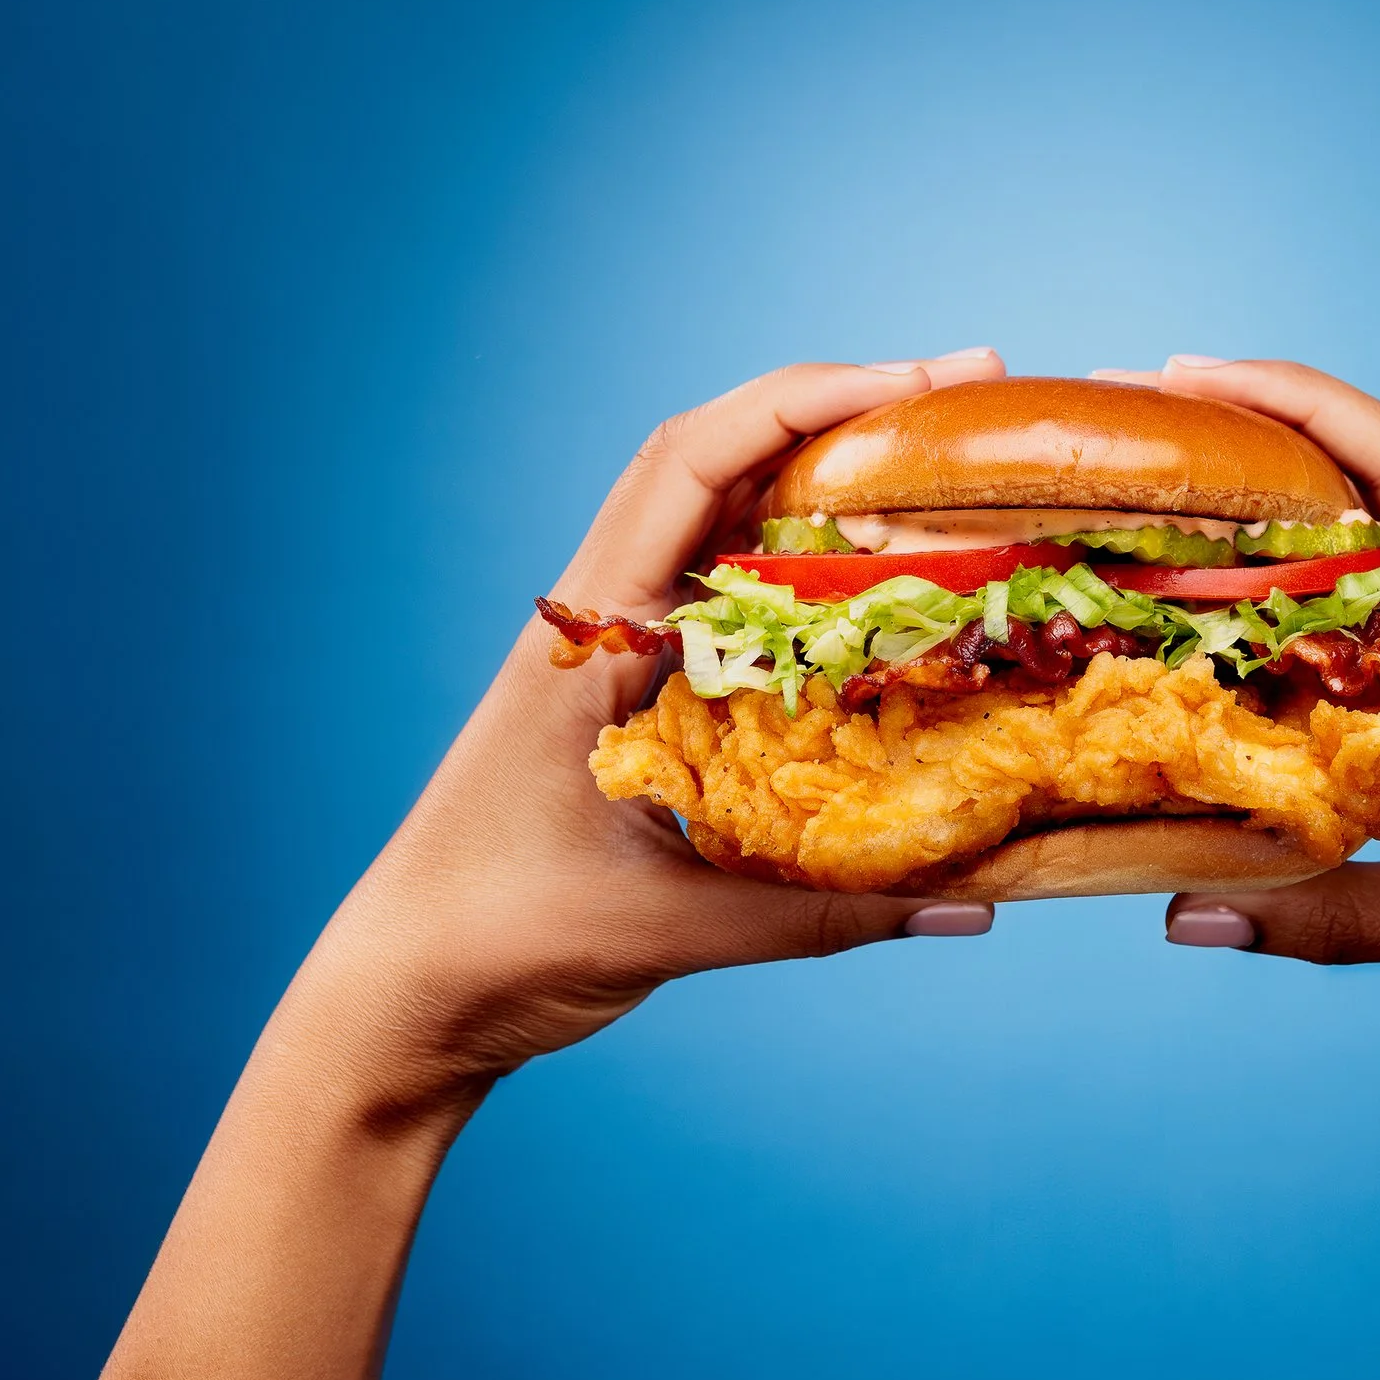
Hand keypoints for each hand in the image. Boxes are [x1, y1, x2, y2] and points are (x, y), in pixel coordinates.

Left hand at [287, 352, 1012, 1124]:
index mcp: (587, 634)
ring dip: (823, 472)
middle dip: (842, 410)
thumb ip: (826, 915)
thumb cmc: (501, 944)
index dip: (806, 403)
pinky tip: (879, 573)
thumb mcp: (671, 928)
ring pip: (720, 515)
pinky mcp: (631, 689)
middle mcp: (598, 615)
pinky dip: (804, 556)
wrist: (407, 994)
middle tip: (969, 395)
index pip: (691, 465)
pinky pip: (725, 589)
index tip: (921, 386)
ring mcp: (612, 645)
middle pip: (717, 458)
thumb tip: (972, 907)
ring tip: (941, 461)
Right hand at [1098, 356, 1379, 1062]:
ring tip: (1150, 483)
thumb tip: (1181, 911)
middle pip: (1362, 471)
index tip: (1197, 379)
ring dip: (1258, 495)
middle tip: (1137, 419)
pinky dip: (1274, 577)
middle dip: (1252, 428)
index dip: (1301, 404)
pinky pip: (1346, 602)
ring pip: (1352, 532)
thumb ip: (1329, 916)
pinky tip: (1202, 596)